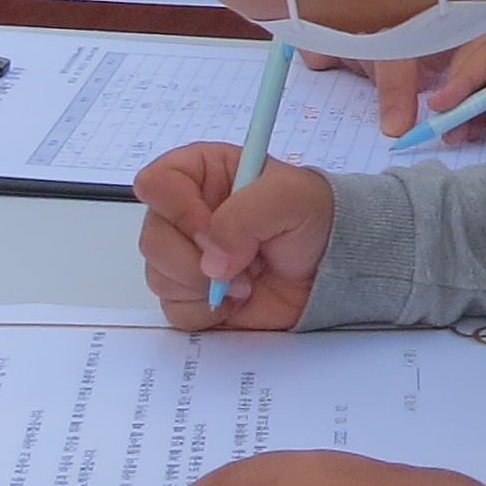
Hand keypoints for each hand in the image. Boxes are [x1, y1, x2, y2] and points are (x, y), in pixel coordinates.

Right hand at [133, 140, 334, 329]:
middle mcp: (186, 214)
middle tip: (241, 262)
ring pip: (158, 276)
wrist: (334, 268)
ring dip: (204, 285)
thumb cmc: (315, 219)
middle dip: (194, 258)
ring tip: (247, 280)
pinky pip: (175, 309)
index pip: (156, 183)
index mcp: (202, 174)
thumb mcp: (290, 197)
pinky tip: (238, 299)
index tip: (210, 227)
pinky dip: (206, 311)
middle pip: (152, 237)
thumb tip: (212, 260)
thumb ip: (245, 215)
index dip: (177, 208)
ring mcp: (188, 256)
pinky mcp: (194, 295)